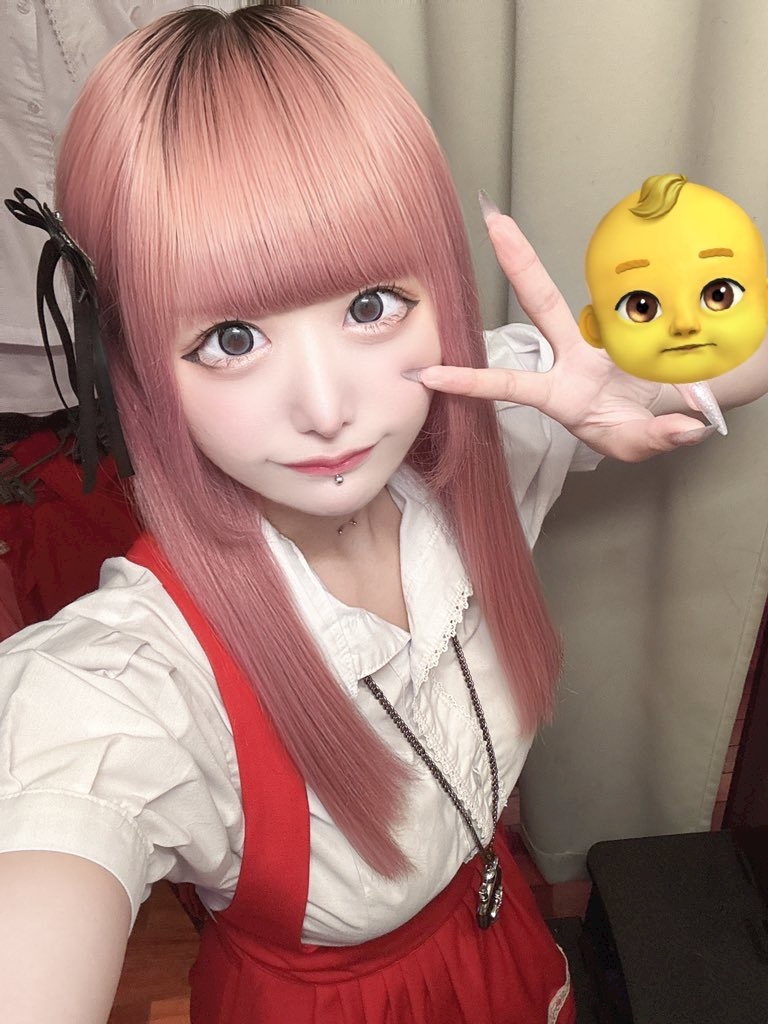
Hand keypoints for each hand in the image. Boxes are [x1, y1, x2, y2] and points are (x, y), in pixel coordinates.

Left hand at [416, 206, 712, 461]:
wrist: (662, 412)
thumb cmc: (634, 431)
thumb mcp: (640, 444)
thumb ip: (659, 438)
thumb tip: (686, 428)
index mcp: (560, 394)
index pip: (509, 386)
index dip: (471, 381)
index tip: (429, 374)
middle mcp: (566, 359)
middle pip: (534, 308)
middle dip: (508, 272)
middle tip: (478, 234)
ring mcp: (586, 340)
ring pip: (552, 295)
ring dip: (524, 260)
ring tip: (497, 220)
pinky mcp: (612, 325)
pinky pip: (604, 298)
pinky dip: (599, 277)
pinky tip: (582, 252)